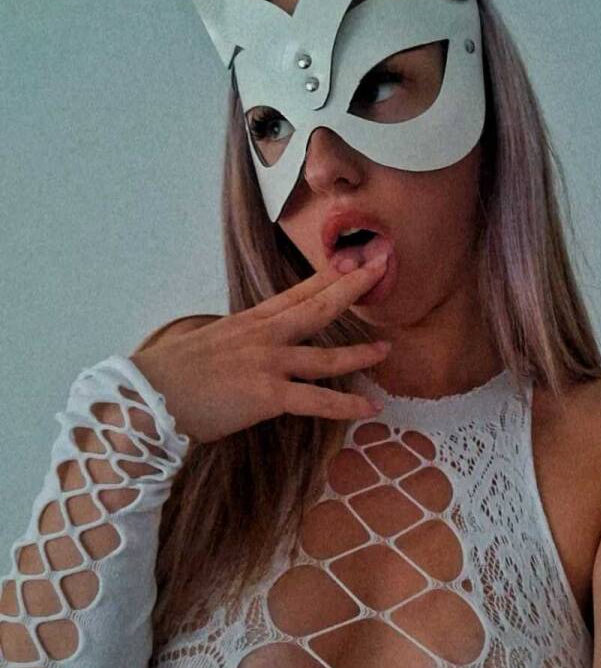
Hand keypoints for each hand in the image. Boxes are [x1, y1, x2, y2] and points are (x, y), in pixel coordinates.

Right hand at [129, 255, 390, 443]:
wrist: (147, 396)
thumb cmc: (168, 377)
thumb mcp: (204, 346)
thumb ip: (232, 345)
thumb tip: (240, 353)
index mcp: (248, 322)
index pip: (297, 292)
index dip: (328, 275)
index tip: (353, 258)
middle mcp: (263, 335)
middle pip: (318, 305)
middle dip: (353, 285)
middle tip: (383, 266)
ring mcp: (267, 362)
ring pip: (326, 356)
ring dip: (360, 353)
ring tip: (387, 348)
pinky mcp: (267, 394)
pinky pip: (316, 400)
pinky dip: (346, 406)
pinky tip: (371, 409)